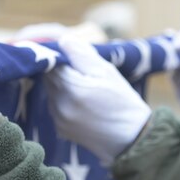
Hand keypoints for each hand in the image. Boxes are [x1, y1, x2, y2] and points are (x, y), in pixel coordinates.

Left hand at [44, 37, 150, 165]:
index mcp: (72, 88)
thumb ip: (82, 55)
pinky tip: (82, 104)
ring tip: (85, 89)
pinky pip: (55, 108)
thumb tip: (63, 41)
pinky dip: (63, 101)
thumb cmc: (123, 102)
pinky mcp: (60, 129)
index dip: (61, 57)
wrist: (132, 139)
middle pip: (48, 79)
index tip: (72, 58)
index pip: (52, 64)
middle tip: (81, 73)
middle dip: (61, 72)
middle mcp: (60, 105)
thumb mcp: (106, 72)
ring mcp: (59, 119)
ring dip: (61, 87)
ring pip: (51, 93)